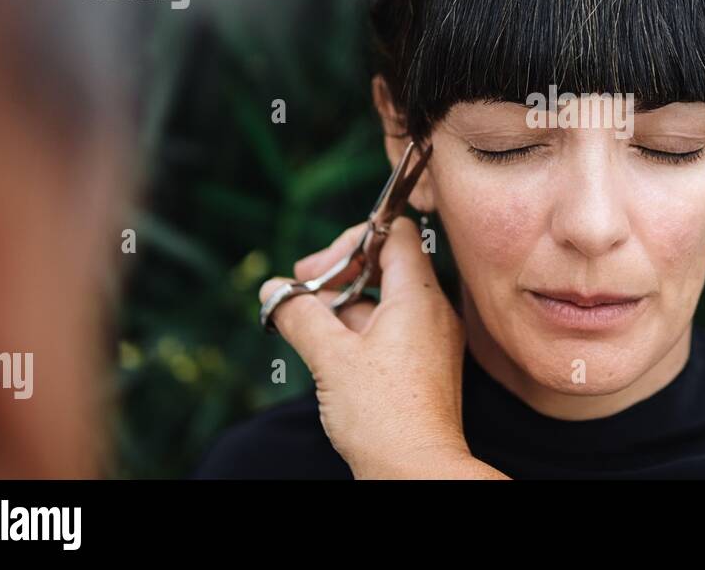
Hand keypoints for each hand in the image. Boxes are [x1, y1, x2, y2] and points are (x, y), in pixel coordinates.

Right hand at [259, 216, 506, 478]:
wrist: (416, 472)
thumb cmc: (382, 415)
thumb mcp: (329, 357)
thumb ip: (299, 313)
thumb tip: (272, 290)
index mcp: (419, 296)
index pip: (398, 232)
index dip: (354, 238)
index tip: (318, 269)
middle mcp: (432, 311)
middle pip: (387, 263)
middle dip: (338, 274)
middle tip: (300, 293)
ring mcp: (430, 339)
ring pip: (383, 301)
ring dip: (342, 306)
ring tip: (306, 326)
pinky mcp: (422, 366)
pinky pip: (390, 330)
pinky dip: (357, 332)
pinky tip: (328, 353)